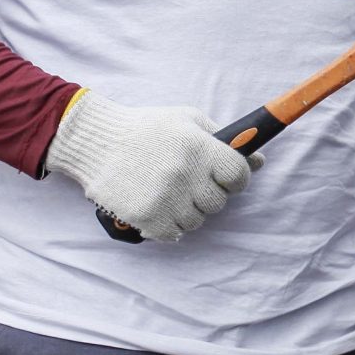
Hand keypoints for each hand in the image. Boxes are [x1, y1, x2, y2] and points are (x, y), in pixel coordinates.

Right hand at [42, 92, 250, 242]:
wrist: (95, 141)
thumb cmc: (147, 128)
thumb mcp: (188, 121)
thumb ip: (224, 140)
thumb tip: (259, 161)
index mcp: (199, 147)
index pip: (239, 175)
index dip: (236, 179)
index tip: (226, 178)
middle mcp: (185, 173)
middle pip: (218, 202)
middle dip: (209, 195)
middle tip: (191, 184)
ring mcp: (164, 197)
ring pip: (196, 220)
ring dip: (187, 210)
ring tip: (169, 192)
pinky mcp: (144, 216)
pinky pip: (173, 233)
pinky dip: (168, 225)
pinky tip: (158, 207)